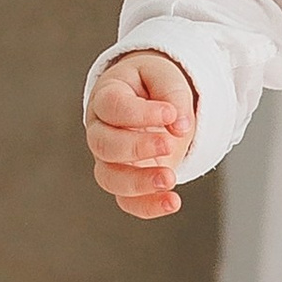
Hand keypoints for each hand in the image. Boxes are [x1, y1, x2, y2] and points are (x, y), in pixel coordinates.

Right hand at [87, 51, 199, 218]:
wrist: (153, 102)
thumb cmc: (154, 87)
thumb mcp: (165, 76)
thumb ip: (173, 94)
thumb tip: (179, 125)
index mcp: (106, 97)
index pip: (112, 106)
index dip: (139, 113)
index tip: (170, 114)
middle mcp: (101, 131)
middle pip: (103, 145)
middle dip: (136, 148)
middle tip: (169, 145)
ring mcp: (110, 160)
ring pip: (109, 178)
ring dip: (139, 183)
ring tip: (170, 179)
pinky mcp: (126, 181)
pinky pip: (127, 201)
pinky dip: (147, 206)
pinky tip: (172, 202)